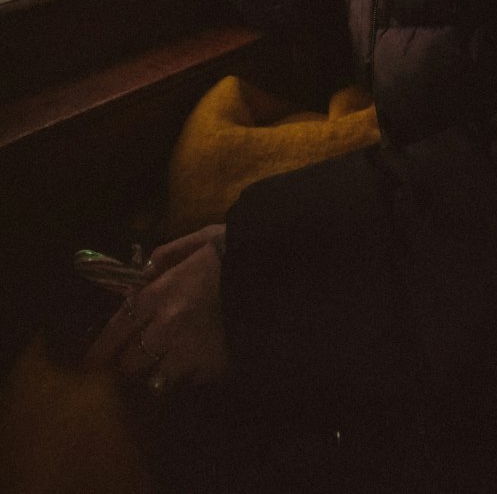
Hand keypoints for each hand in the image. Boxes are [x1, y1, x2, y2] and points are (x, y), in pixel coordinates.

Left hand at [85, 224, 227, 390]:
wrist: (279, 270)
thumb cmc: (239, 251)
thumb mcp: (203, 238)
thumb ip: (170, 253)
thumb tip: (144, 270)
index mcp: (161, 293)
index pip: (116, 329)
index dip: (100, 349)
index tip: (92, 362)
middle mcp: (167, 328)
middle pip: (131, 364)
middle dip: (134, 362)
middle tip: (143, 356)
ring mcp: (189, 352)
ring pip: (157, 381)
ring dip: (161, 374)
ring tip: (173, 365)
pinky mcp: (213, 369)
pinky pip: (191, 383)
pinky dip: (193, 376)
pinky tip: (204, 361)